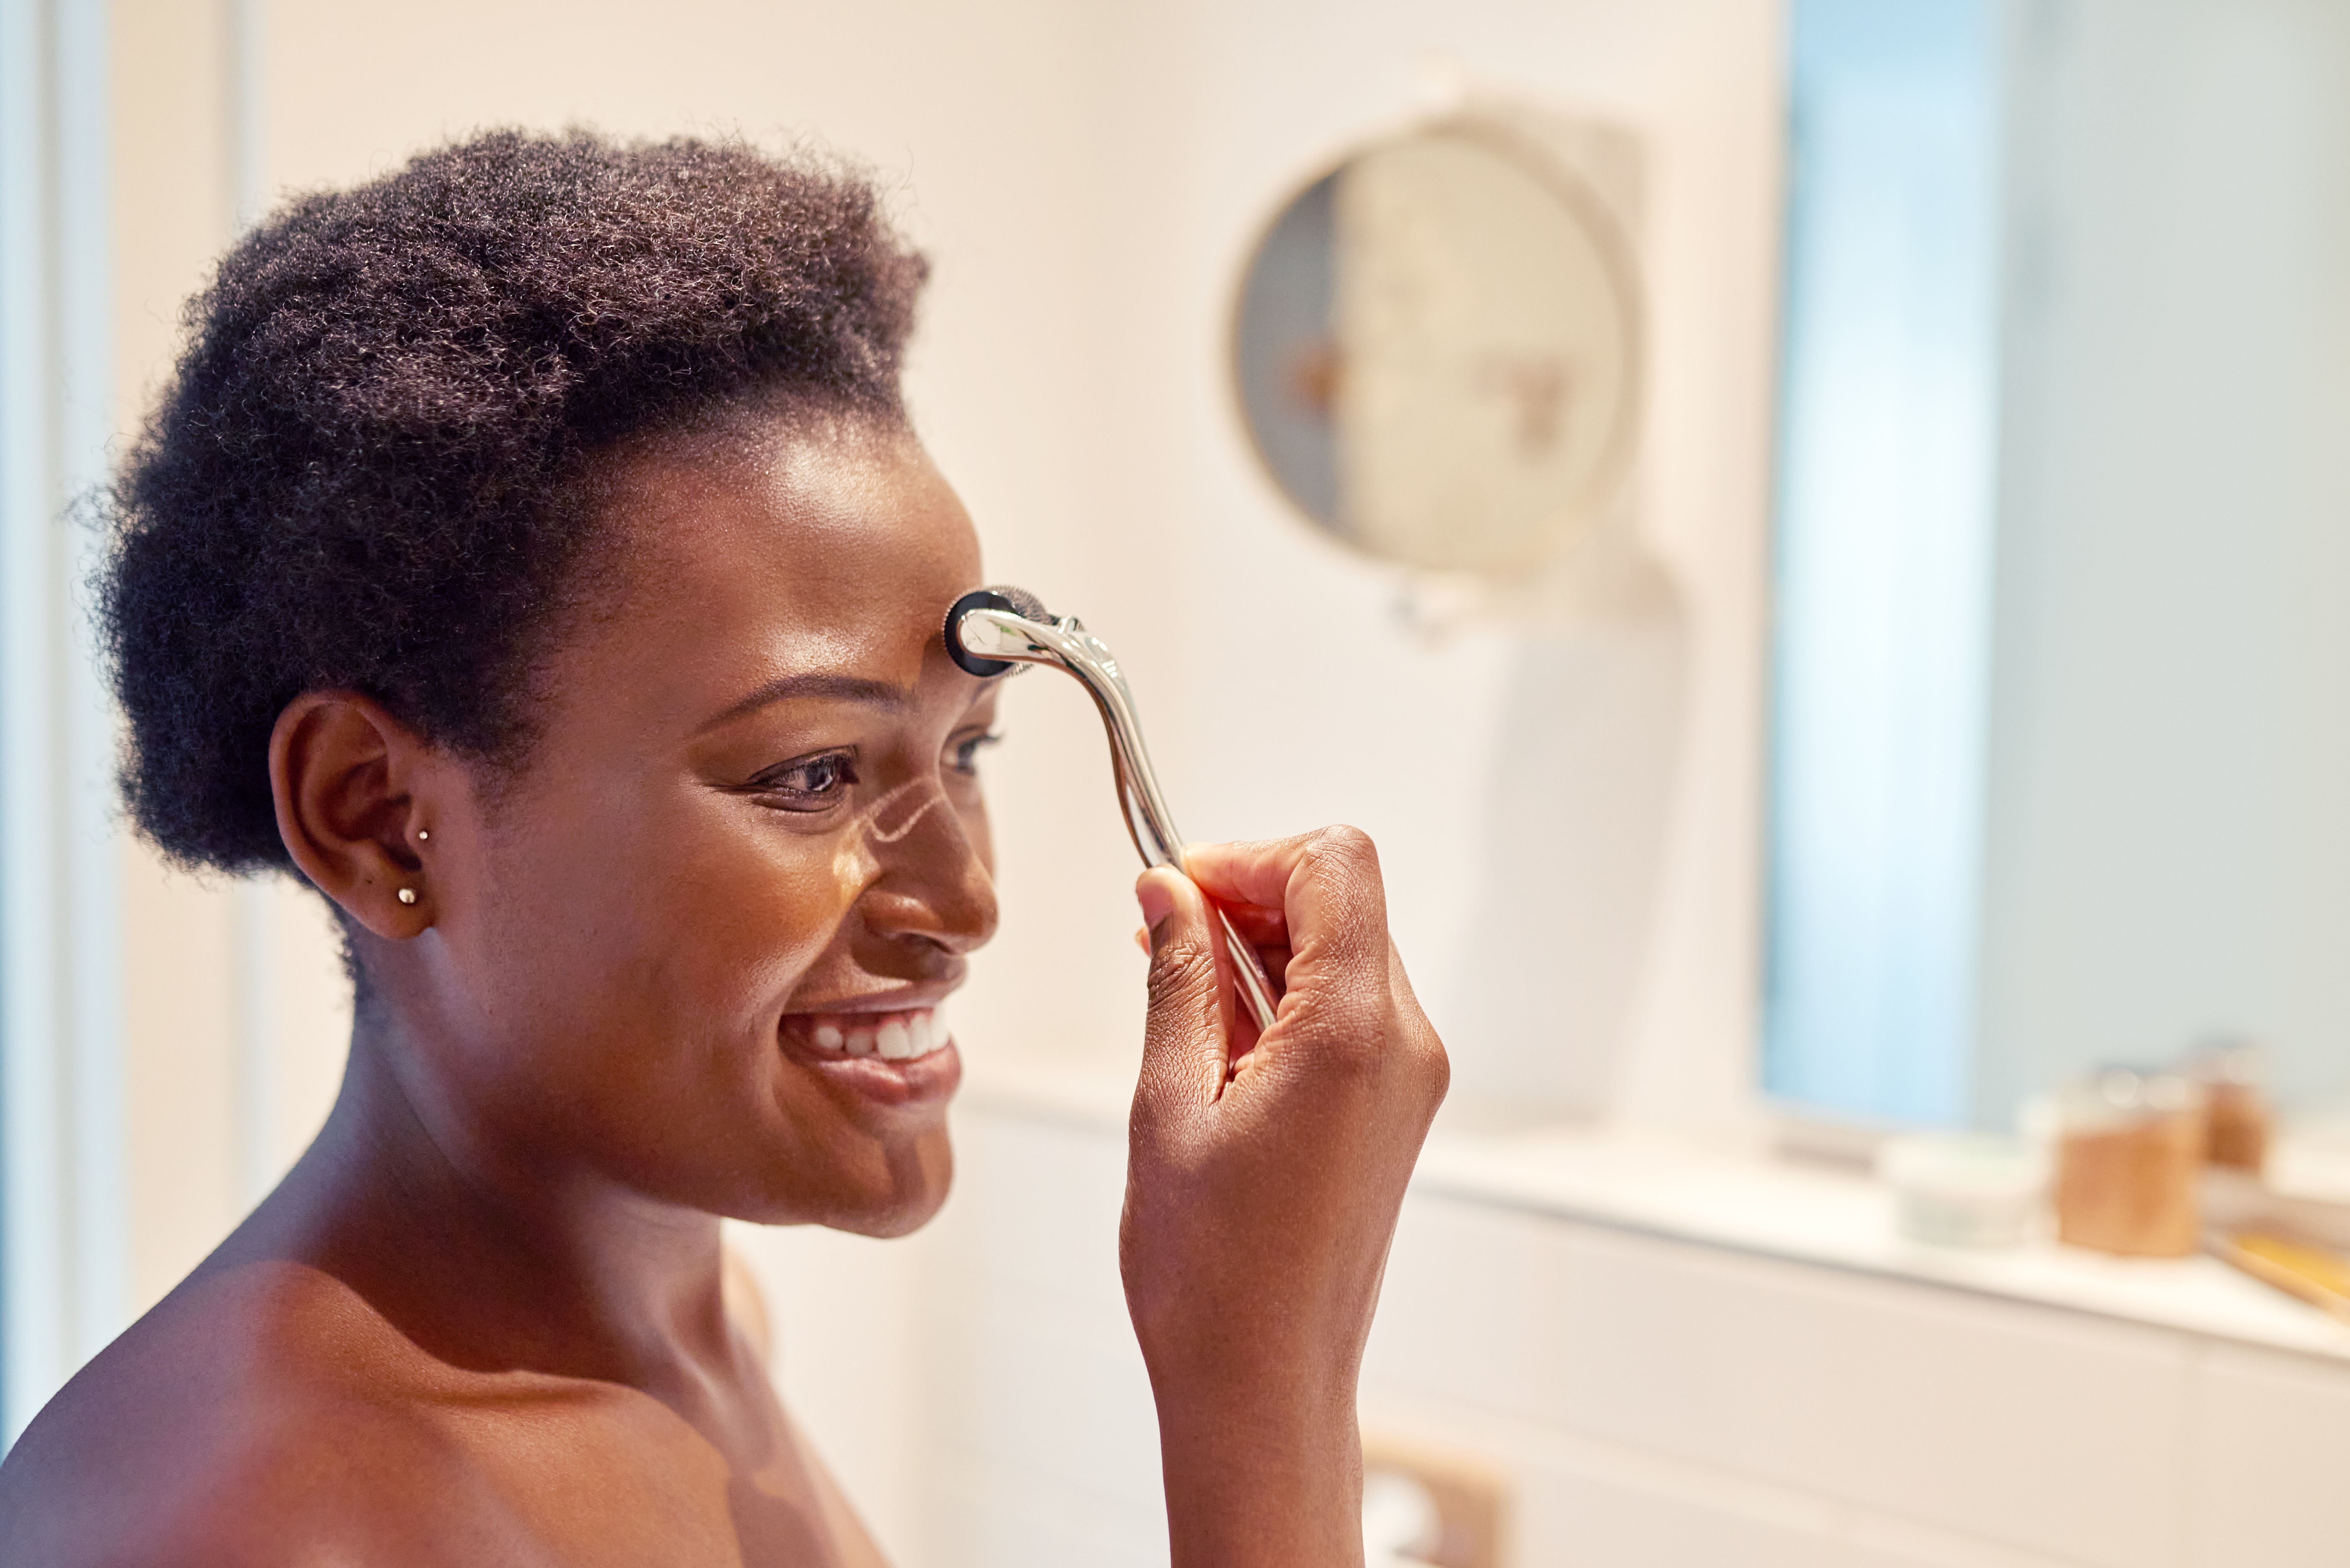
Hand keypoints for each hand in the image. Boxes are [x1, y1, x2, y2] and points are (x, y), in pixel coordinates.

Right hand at [1121, 827, 1447, 1567]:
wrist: (1264, 1385)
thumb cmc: (1209, 1271)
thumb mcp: (1167, 1102)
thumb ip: (1177, 979)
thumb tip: (1166, 893)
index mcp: (1353, 1033)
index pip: (1333, 865)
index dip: (1248, 857)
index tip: (1174, 890)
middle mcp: (1404, 1046)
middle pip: (1344, 901)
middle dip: (1249, 896)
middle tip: (1158, 935)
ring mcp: (1410, 1080)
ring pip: (1346, 951)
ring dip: (1262, 950)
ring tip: (1177, 998)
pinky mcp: (1396, 1110)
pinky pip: (1350, 1011)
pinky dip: (1285, 1000)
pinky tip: (1217, 1045)